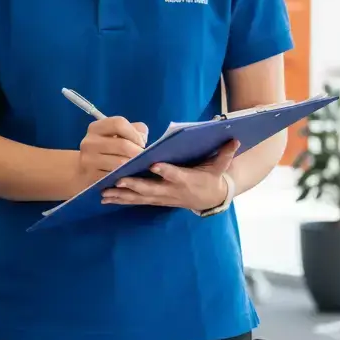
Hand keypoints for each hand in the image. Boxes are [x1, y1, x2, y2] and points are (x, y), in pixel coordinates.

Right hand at [78, 116, 149, 183]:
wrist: (87, 169)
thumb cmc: (109, 149)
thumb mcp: (119, 135)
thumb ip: (135, 130)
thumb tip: (142, 139)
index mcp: (96, 128)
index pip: (118, 124)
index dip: (134, 133)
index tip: (141, 143)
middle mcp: (89, 142)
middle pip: (122, 145)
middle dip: (138, 152)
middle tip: (145, 158)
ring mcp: (88, 160)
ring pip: (120, 163)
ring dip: (133, 166)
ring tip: (138, 166)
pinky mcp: (91, 177)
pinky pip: (115, 177)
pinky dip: (125, 176)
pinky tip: (128, 175)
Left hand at [101, 139, 238, 212]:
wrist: (210, 199)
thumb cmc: (212, 178)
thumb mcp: (220, 167)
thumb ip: (225, 154)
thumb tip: (235, 138)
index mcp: (187, 180)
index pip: (176, 175)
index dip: (166, 171)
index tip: (154, 165)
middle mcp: (171, 191)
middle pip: (151, 189)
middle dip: (135, 186)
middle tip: (119, 180)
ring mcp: (161, 198)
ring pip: (139, 198)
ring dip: (122, 196)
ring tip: (104, 192)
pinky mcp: (154, 200)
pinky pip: (136, 201)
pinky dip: (121, 200)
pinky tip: (104, 198)